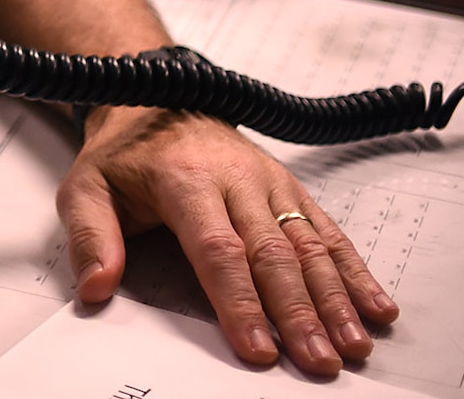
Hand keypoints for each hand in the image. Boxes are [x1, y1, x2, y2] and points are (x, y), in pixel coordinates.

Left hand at [59, 108, 399, 376]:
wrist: (156, 99)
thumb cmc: (123, 156)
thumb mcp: (86, 187)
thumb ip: (91, 238)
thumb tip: (96, 289)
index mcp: (185, 179)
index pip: (218, 249)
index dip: (240, 301)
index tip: (256, 349)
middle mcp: (236, 178)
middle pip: (273, 254)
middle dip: (299, 313)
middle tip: (319, 363)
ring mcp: (269, 182)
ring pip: (308, 245)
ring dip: (336, 299)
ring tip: (354, 346)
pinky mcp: (291, 187)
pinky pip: (328, 232)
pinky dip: (356, 271)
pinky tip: (378, 308)